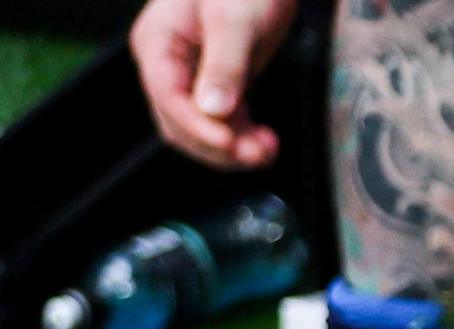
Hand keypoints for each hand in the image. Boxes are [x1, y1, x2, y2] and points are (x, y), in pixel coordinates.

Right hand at [131, 0, 292, 167]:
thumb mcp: (234, 19)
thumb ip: (225, 63)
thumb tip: (213, 110)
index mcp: (158, 43)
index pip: (167, 96)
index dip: (197, 127)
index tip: (231, 144)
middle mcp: (167, 64)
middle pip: (178, 122)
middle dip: (217, 145)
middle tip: (259, 154)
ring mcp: (192, 76)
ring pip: (201, 130)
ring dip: (232, 149)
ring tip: (268, 151)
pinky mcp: (218, 83)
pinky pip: (222, 123)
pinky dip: (242, 138)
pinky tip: (265, 142)